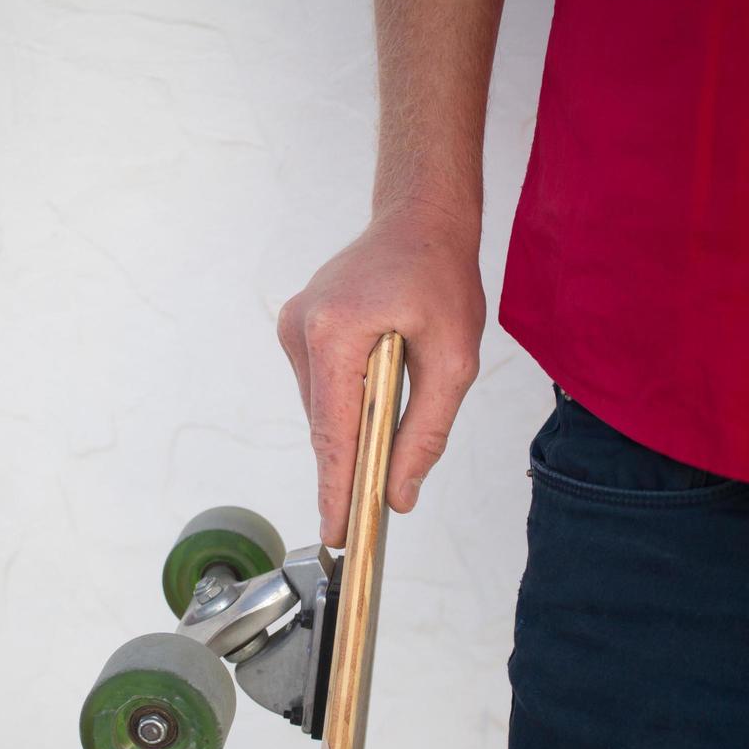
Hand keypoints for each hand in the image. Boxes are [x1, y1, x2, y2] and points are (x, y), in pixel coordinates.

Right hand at [278, 203, 484, 546]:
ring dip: (350, 431)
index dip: (335, 488)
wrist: (420, 216)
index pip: (333, 431)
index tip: (335, 532)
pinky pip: (322, 386)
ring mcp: (295, 325)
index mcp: (336, 332)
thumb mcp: (454, 359)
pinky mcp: (299, 325)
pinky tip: (373, 405)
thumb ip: (427, 431)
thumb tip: (400, 493)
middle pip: (324, 424)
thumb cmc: (441, 277)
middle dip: (346, 466)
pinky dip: (345, 406)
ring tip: (380, 447)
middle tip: (363, 517)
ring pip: (322, 408)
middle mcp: (302, 327)